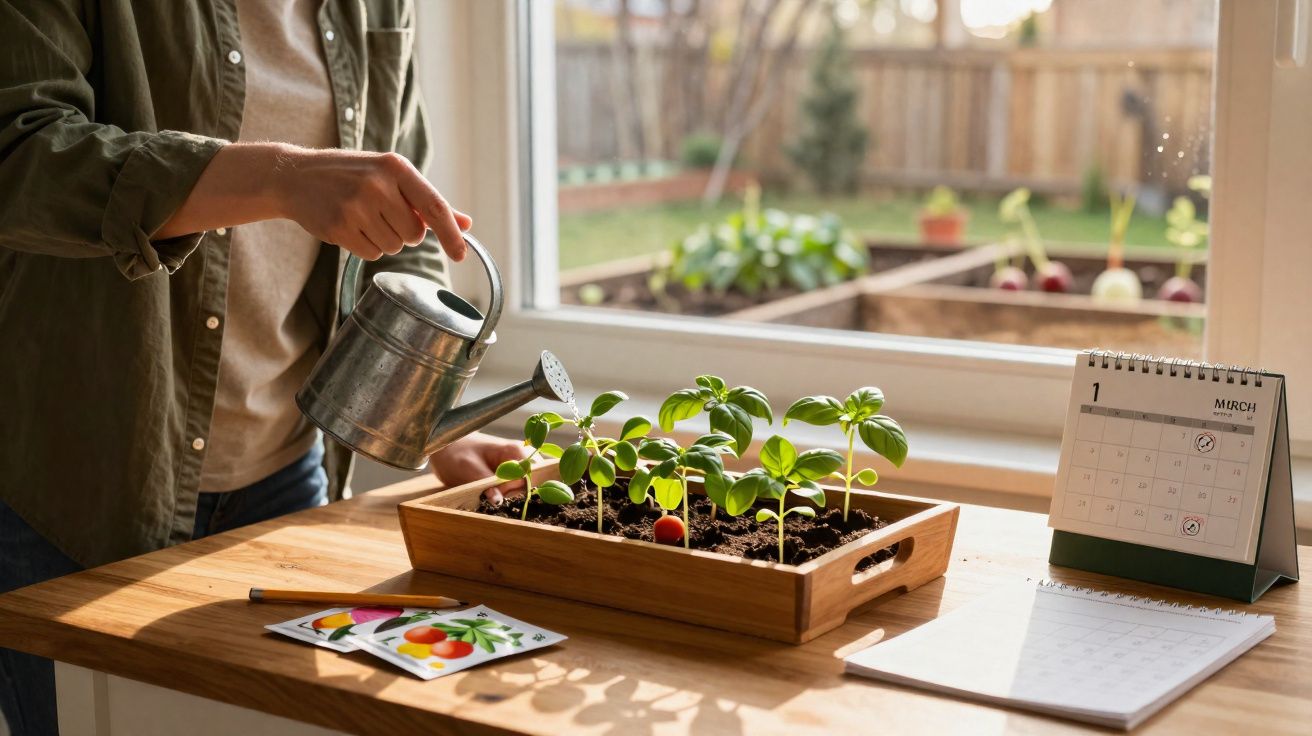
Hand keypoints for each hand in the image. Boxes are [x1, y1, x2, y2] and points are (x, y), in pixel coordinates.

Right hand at [272, 146, 471, 261]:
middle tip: (381, 213)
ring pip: (394, 247)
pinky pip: (372, 254)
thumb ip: (427, 202)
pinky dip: (365, 247)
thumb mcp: (390, 177)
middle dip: (404, 233)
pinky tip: (350, 227)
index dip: (451, 234)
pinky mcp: (339, 226)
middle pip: (414, 235)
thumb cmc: (351, 176)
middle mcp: (378, 184)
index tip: (461, 255)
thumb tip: (466, 223)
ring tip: (362, 217)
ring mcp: (357, 206)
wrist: (296, 177)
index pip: (435, 207)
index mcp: (396, 167)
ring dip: (383, 240)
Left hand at [428, 432, 528, 503]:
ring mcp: (516, 467)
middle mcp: (520, 458)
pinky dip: (503, 495)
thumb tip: (498, 501)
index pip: (532, 474)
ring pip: (522, 490)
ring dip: (506, 496)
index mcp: (514, 451)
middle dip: (512, 494)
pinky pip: (514, 490)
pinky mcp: (509, 475)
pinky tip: (489, 492)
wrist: (444, 448)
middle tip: (491, 493)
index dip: (519, 488)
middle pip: (530, 484)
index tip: (500, 493)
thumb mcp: (468, 468)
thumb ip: (486, 483)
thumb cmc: (455, 452)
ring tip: (485, 490)